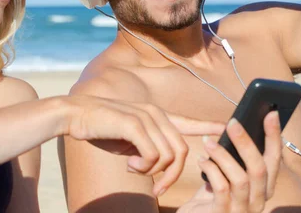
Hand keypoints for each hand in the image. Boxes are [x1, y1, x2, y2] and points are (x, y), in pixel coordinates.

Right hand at [65, 96, 224, 195]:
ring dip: (154, 172)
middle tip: (157, 187)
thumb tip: (160, 163)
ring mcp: (146, 117)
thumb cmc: (101, 128)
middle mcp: (155, 114)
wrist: (75, 115)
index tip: (225, 128)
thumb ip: (147, 147)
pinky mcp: (134, 124)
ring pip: (168, 155)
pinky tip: (129, 166)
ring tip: (135, 170)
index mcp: (156, 116)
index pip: (188, 122)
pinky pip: (153, 155)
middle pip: (181, 151)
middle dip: (172, 175)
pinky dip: (143, 168)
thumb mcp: (129, 140)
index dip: (208, 127)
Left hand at [177, 111, 281, 212]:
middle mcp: (258, 201)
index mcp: (262, 189)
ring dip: (224, 156)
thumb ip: (232, 159)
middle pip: (260, 168)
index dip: (273, 137)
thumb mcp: (224, 175)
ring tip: (208, 142)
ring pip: (241, 178)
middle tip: (232, 123)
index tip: (271, 114)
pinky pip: (222, 189)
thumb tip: (235, 128)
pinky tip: (201, 161)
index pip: (274, 160)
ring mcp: (242, 210)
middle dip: (247, 142)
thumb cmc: (210, 198)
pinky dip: (212, 170)